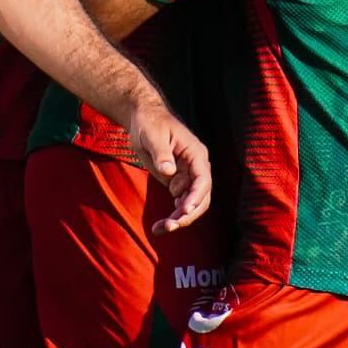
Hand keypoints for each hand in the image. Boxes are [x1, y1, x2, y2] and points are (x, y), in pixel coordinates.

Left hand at [123, 92, 213, 232]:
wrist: (143, 118)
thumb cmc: (149, 123)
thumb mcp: (152, 135)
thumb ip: (161, 153)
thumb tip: (170, 172)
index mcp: (196, 153)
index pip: (203, 179)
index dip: (196, 196)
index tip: (184, 210)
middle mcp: (196, 167)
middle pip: (201, 196)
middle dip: (188, 213)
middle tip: (170, 225)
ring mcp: (188, 176)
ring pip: (192, 204)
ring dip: (180, 218)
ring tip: (161, 229)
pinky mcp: (178, 183)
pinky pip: (180, 204)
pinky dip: (173, 216)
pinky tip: (160, 226)